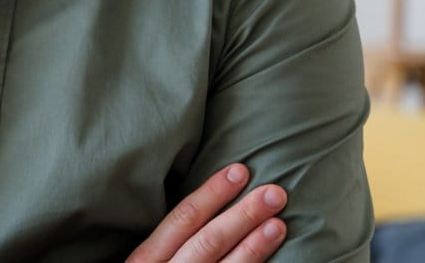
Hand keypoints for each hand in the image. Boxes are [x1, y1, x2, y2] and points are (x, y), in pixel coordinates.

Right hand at [125, 164, 286, 261]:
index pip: (182, 220)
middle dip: (242, 214)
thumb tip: (204, 209)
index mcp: (146, 262)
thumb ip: (165, 245)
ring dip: (255, 247)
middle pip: (208, 241)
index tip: (238, 172)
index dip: (212, 194)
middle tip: (273, 193)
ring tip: (279, 225)